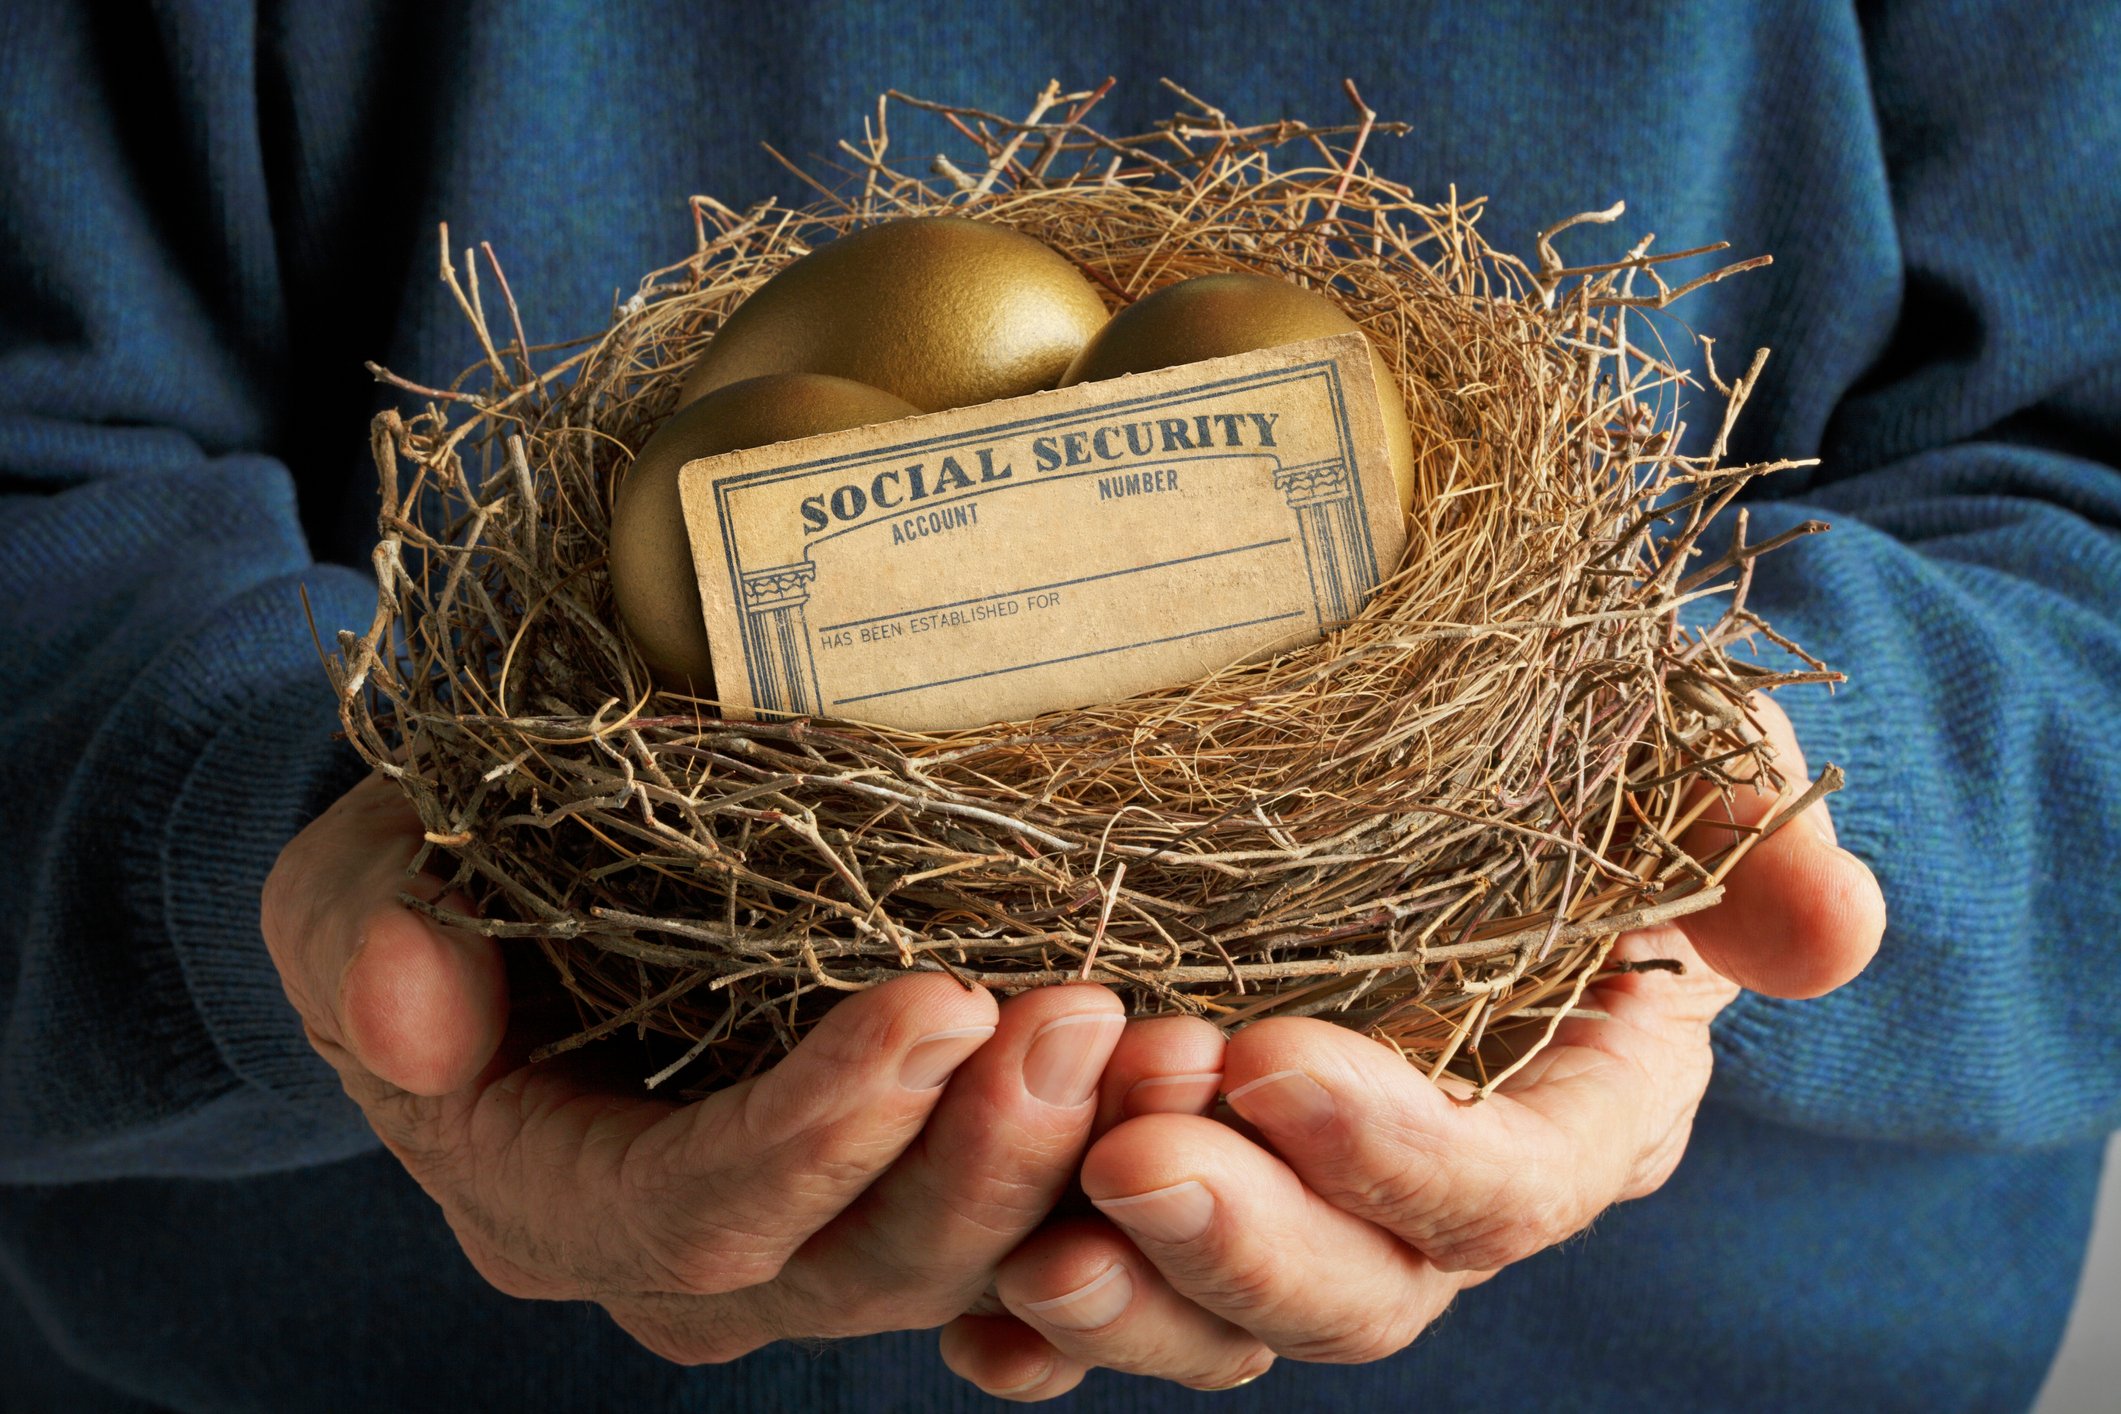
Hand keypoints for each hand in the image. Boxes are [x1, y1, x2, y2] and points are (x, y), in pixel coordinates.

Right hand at [261, 774, 1132, 1362]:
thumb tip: (408, 1007)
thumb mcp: (350, 886)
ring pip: (957, 1270)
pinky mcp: (890, 1204)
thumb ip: (366, 937)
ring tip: (1160, 1039)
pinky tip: (1187, 1109)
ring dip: (1066, 1171)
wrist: (482, 916)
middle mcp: (690, 1262)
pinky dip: (1103, 1202)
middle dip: (980, 1157)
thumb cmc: (420, 888)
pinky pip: (1014, 1252)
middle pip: (856, 1268)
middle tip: (1087, 1015)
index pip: (695, 1212)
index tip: (940, 1002)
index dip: (819, 1131)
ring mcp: (803, 1247)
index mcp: (552, 1202)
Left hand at [940, 695, 1886, 1398]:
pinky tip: (971, 1322)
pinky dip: (1044, 1332)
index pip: (1504, 1186)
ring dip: (1133, 1301)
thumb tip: (1831, 939)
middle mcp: (1433, 1189)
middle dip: (1245, 1244)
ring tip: (1029, 1246)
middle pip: (1362, 1289)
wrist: (1439, 746)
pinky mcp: (1187, 1191)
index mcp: (1571, 1112)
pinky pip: (1123, 1299)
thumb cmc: (1564, 739)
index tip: (1270, 1059)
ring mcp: (1304, 1204)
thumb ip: (1741, 834)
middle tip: (1125, 1155)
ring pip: (1230, 1319)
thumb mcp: (1667, 748)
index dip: (1396, 1151)